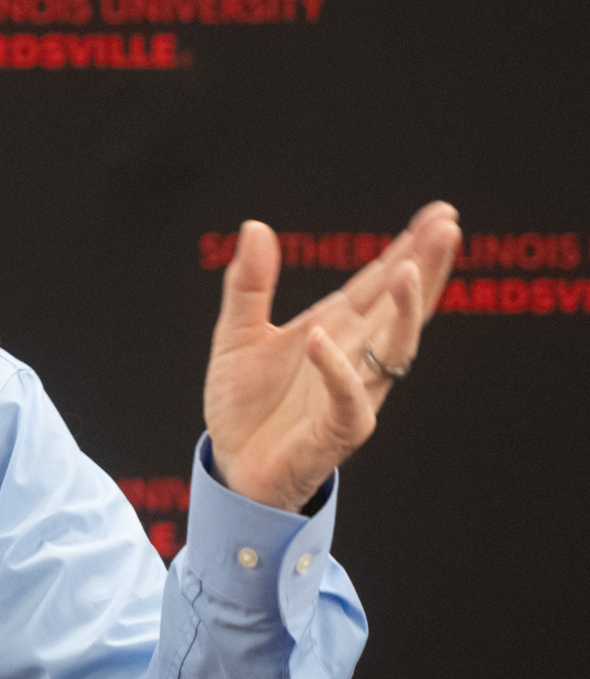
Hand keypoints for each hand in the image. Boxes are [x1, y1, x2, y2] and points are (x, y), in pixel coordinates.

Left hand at [204, 202, 461, 511]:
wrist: (231, 464)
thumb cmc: (244, 403)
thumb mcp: (237, 333)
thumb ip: (249, 284)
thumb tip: (255, 226)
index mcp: (336, 328)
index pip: (379, 283)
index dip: (409, 249)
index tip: (440, 214)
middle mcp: (355, 356)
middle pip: (400, 306)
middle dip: (424, 268)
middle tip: (447, 227)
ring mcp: (353, 392)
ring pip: (392, 349)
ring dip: (402, 311)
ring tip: (405, 271)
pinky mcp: (337, 430)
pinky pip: (347, 398)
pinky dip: (336, 369)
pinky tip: (323, 338)